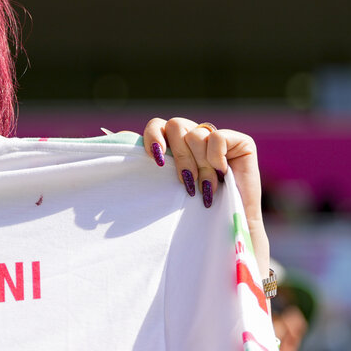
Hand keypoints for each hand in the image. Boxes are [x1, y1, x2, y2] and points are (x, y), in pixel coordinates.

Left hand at [141, 117, 268, 276]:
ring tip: (207, 186)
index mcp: (174, 144)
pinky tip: (223, 172)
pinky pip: (217, 137)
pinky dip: (217, 156)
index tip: (156, 160)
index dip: (153, 137)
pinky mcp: (239, 141)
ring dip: (201, 165)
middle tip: (187, 183)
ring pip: (196, 134)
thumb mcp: (165, 186)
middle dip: (180, 158)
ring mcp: (216, 137)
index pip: (156, 124)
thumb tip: (110, 137)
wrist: (228, 226)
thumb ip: (148, 162)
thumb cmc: (193, 210)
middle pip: (176, 126)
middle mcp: (193, 136)